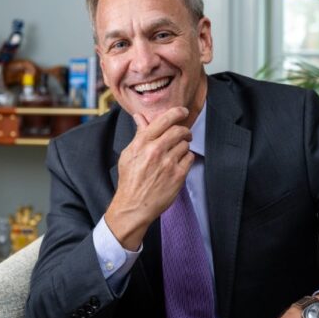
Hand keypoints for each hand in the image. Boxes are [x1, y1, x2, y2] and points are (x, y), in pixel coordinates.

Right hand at [104, 106, 193, 249]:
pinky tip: (178, 164)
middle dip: (184, 130)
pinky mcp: (178, 175)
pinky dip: (186, 158)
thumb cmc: (130, 180)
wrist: (134, 206)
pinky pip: (189, 158)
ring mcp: (168, 163)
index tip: (183, 111)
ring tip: (177, 153)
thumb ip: (138, 134)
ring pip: (185, 144)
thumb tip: (140, 117)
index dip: (177, 112)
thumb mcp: (128, 154)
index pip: (164, 120)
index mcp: (143, 143)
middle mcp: (156, 150)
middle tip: (184, 133)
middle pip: (179, 130)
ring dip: (183, 146)